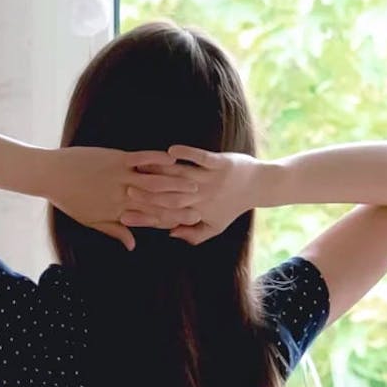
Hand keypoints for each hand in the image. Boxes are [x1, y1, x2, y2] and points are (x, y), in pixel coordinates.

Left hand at [40, 146, 195, 249]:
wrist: (51, 175)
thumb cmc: (69, 199)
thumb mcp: (91, 220)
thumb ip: (115, 231)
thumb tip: (133, 245)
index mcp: (119, 212)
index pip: (151, 218)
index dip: (173, 219)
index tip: (192, 220)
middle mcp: (123, 195)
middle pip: (157, 200)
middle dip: (181, 200)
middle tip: (201, 200)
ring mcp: (120, 176)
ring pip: (153, 180)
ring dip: (175, 181)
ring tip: (194, 180)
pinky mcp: (115, 159)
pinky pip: (140, 159)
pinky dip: (156, 158)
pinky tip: (172, 157)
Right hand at [119, 145, 264, 245]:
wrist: (260, 185)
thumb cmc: (233, 206)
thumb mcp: (214, 226)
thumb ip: (192, 234)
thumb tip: (170, 233)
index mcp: (199, 212)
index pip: (168, 216)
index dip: (147, 216)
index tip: (126, 215)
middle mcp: (203, 196)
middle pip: (171, 196)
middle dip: (148, 194)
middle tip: (126, 190)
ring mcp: (212, 178)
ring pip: (182, 177)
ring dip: (161, 173)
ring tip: (140, 169)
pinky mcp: (221, 163)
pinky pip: (201, 158)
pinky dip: (187, 154)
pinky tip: (170, 151)